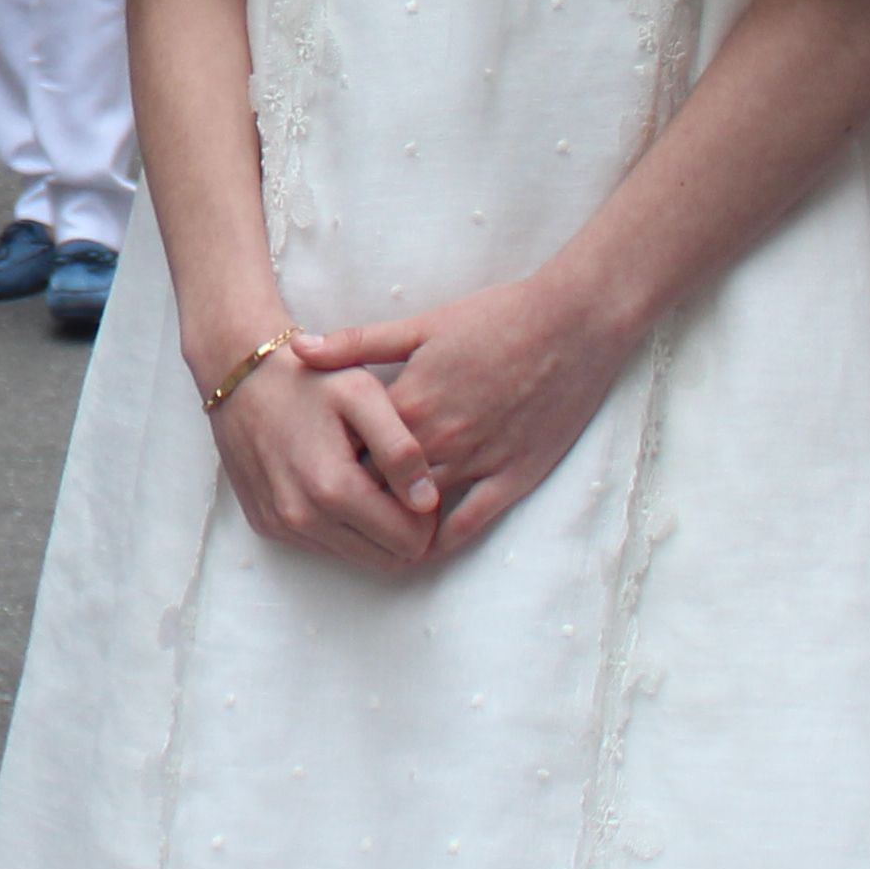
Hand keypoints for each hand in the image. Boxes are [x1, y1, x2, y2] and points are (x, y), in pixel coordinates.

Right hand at [193, 295, 436, 571]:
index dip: (427, 519)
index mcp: (332, 488)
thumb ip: (400, 449)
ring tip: (370, 482)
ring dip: (372, 530)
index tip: (420, 486)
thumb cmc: (307, 379)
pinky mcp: (266, 525)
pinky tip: (337, 484)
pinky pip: (323, 545)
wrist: (239, 374)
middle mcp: (303, 518)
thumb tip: (426, 502)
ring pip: (356, 557)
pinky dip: (340, 525)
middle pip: (385, 559)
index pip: (408, 541)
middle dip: (403, 530)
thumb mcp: (363, 395)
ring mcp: (281, 525)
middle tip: (401, 486)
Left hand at [293, 265, 630, 558]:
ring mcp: (476, 463)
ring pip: (416, 512)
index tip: (306, 464)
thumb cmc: (496, 318)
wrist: (573, 325)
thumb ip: (356, 343)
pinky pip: (469, 524)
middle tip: (327, 507)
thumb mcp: (421, 325)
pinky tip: (420, 550)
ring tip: (363, 535)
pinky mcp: (513, 477)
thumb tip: (297, 349)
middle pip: (375, 486)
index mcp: (408, 403)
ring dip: (390, 525)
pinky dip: (440, 541)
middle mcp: (437, 441)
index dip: (325, 456)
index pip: (347, 446)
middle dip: (351, 497)